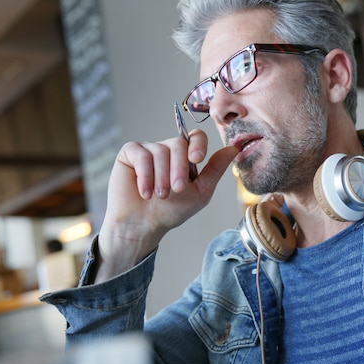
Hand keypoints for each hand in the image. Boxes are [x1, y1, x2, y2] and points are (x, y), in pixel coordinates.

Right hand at [96, 129, 237, 280]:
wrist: (144, 225)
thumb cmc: (171, 211)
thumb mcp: (200, 192)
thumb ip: (215, 170)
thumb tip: (233, 148)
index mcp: (185, 157)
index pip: (195, 137)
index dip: (197, 144)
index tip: (196, 158)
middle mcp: (167, 149)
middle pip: (178, 144)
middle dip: (179, 169)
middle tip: (176, 190)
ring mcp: (148, 150)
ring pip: (159, 151)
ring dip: (161, 178)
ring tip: (159, 196)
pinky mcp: (130, 154)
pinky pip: (141, 154)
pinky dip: (145, 175)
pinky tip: (145, 192)